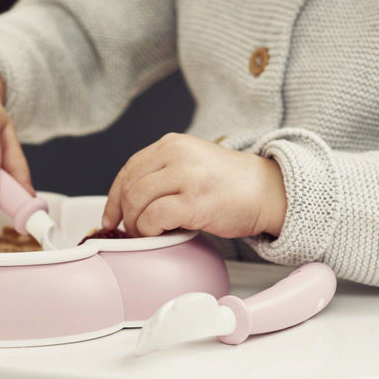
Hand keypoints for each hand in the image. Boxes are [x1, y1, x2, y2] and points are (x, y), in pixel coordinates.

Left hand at [102, 133, 286, 238]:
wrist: (267, 191)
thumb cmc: (230, 184)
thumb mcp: (191, 164)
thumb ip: (162, 173)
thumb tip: (127, 201)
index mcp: (172, 144)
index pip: (129, 169)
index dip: (114, 197)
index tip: (111, 216)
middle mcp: (176, 155)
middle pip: (129, 187)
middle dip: (124, 214)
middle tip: (132, 230)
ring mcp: (186, 177)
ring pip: (137, 201)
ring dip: (136, 224)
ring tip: (147, 234)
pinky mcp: (195, 201)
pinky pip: (154, 217)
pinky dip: (150, 230)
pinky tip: (160, 234)